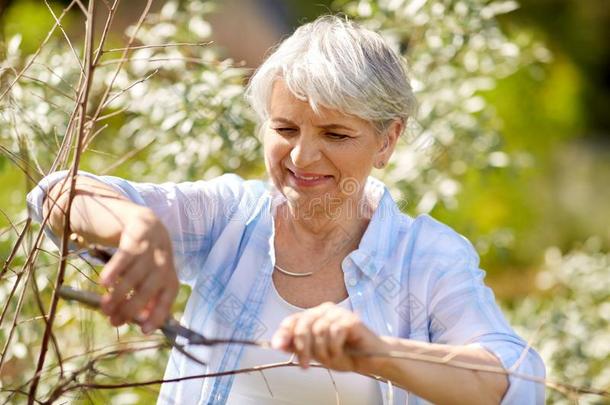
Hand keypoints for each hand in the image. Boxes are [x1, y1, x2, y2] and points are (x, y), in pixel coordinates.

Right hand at [99, 208, 177, 333]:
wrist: (141, 220)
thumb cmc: (144, 257)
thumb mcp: (151, 275)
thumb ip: (147, 296)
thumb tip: (139, 323)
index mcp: (169, 275)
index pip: (168, 298)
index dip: (158, 314)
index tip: (145, 331)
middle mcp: (163, 263)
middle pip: (149, 289)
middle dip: (131, 308)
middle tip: (113, 321)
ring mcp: (151, 249)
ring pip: (135, 276)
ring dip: (119, 294)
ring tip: (104, 307)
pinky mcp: (136, 236)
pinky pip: (125, 257)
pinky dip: (115, 271)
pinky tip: (104, 283)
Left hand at [270, 302, 385, 372]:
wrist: (369, 359)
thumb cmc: (344, 354)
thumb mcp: (316, 354)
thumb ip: (298, 347)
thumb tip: (278, 343)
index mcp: (314, 315)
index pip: (293, 320)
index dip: (283, 333)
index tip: (277, 346)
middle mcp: (325, 310)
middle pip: (303, 325)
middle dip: (302, 348)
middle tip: (304, 365)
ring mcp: (338, 313)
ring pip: (319, 330)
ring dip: (322, 351)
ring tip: (330, 359)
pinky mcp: (350, 319)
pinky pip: (334, 332)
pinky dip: (334, 347)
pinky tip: (339, 352)